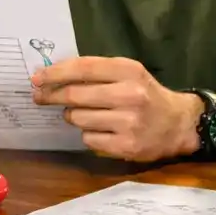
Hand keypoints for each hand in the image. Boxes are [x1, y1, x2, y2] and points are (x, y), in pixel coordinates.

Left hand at [31, 57, 196, 160]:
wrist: (178, 124)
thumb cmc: (147, 95)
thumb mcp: (129, 74)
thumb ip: (96, 72)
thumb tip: (53, 76)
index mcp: (129, 71)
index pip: (83, 68)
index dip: (55, 73)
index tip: (37, 77)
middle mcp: (130, 95)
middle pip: (75, 95)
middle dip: (52, 96)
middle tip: (39, 97)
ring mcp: (128, 122)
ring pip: (78, 118)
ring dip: (73, 116)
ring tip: (87, 114)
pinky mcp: (126, 146)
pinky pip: (88, 138)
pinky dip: (88, 134)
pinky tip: (102, 130)